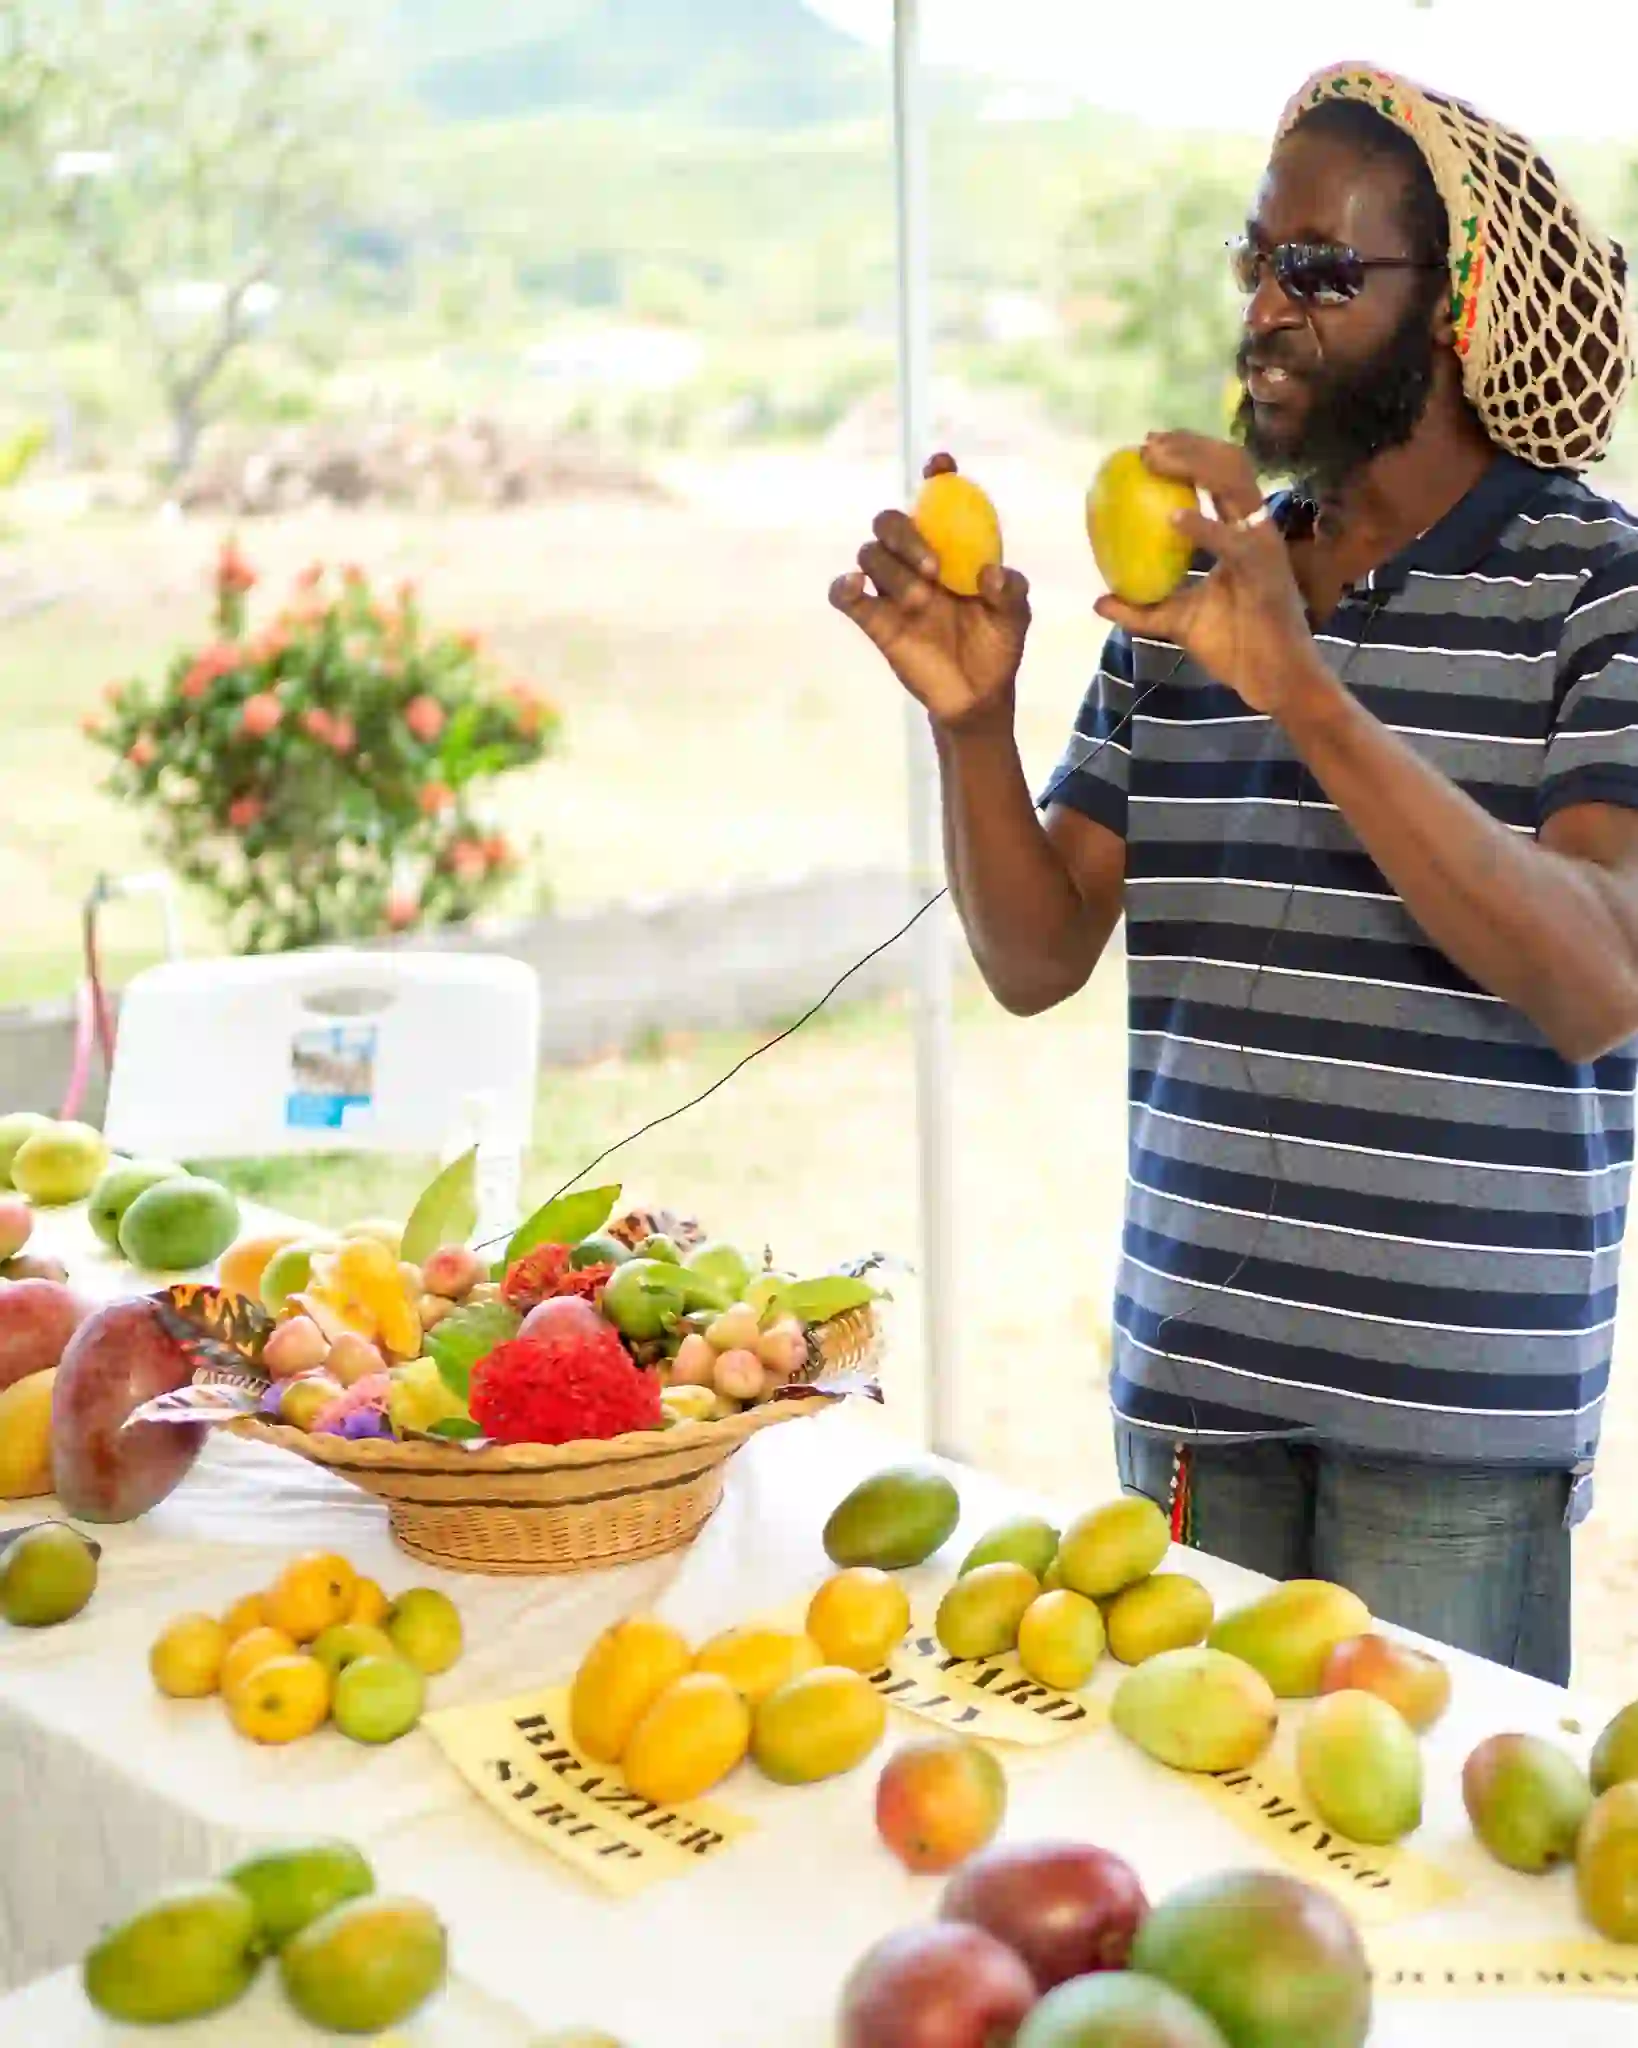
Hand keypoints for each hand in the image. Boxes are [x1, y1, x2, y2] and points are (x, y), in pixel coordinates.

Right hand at [830, 452, 1030, 732]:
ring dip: (893, 571)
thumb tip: (991, 574)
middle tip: (934, 568)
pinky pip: (844, 594)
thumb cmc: (997, 646)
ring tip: (922, 602)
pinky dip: (845, 586)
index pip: (938, 499)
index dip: (936, 476)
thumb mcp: (1015, 616)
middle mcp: (916, 560)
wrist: (978, 695)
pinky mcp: (874, 619)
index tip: (940, 466)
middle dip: (906, 534)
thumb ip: (1010, 591)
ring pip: (870, 554)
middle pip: (890, 521)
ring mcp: (892, 589)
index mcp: (953, 547)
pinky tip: (857, 589)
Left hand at [1094, 432, 1321, 717]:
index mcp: (1239, 533)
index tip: (1146, 447)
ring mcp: (1262, 545)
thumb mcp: (1177, 621)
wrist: (1269, 680)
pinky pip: (1232, 541)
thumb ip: (1141, 609)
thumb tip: (1100, 600)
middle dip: (1188, 445)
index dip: (1186, 453)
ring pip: (1235, 483)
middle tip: (1146, 445)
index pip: (1218, 476)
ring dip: (1194, 465)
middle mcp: (1254, 529)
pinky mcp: (1265, 569)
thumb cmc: (1234, 645)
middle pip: (1228, 464)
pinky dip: (1203, 527)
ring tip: (1156, 461)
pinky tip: (1173, 518)